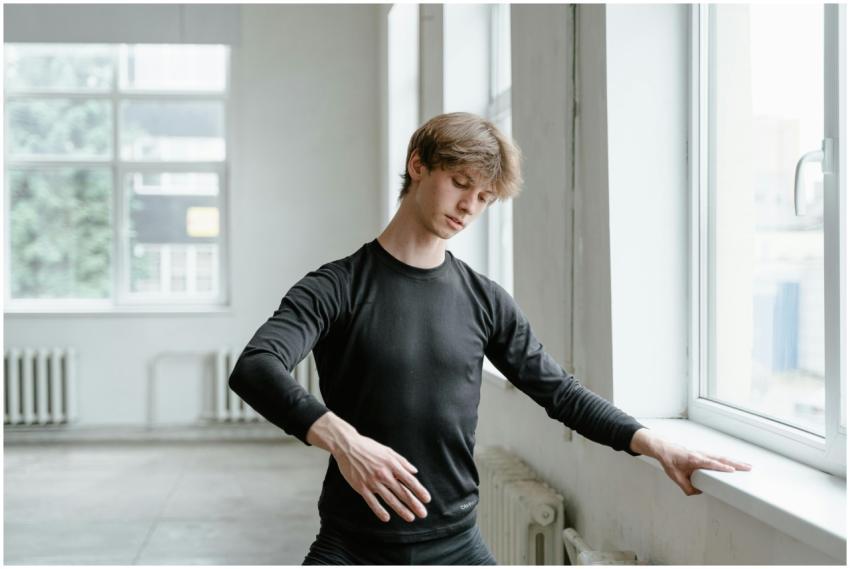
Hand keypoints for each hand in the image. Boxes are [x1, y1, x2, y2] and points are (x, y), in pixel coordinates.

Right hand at [306, 412, 430, 521]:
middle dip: (414, 504)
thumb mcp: (388, 451)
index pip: (409, 480)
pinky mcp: (361, 487)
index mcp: (392, 464)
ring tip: (410, 518)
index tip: (427, 499)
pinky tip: (386, 518)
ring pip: (389, 499)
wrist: (347, 446)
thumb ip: (402, 462)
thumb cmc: (369, 447)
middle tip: (423, 514)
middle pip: (402, 492)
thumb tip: (414, 471)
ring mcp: (372, 481)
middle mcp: (384, 474)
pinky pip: (372, 502)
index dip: (419, 490)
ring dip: (401, 510)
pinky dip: (379, 511)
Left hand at [630, 428, 751, 495]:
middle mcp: (700, 455)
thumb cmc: (670, 461)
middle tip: (749, 468)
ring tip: (747, 466)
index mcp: (694, 459)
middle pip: (721, 459)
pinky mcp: (703, 454)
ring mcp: (703, 453)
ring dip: (735, 461)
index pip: (710, 463)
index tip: (732, 470)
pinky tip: (735, 464)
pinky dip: (728, 460)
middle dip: (736, 464)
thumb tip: (699, 493)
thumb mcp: (675, 477)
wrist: (665, 449)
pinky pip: (718, 457)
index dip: (721, 467)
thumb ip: (687, 487)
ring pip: (721, 457)